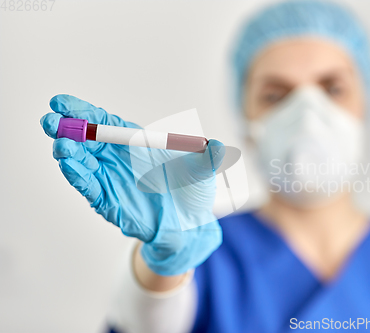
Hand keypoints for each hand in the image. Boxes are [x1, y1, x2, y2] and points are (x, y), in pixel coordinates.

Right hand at [40, 94, 224, 274]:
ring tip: (62, 146)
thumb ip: (208, 158)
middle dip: (67, 129)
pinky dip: (78, 176)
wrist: (190, 224)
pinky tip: (68, 166)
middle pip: (86, 140)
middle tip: (51, 122)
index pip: (104, 122)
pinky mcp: (108, 201)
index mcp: (136, 142)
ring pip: (82, 163)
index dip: (83, 111)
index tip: (60, 102)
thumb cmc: (193, 190)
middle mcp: (117, 158)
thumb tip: (219, 147)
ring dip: (69, 154)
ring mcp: (110, 179)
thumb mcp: (203, 171)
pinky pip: (89, 187)